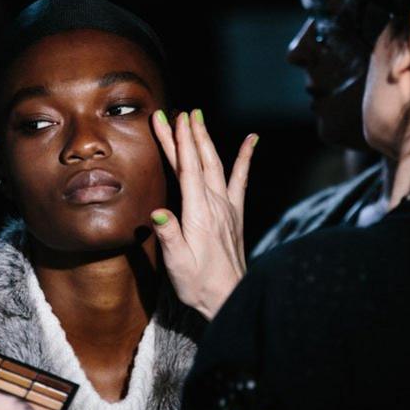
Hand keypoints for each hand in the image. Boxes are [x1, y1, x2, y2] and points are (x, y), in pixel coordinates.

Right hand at [149, 109, 257, 319]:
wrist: (230, 297)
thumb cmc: (199, 283)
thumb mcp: (178, 263)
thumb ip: (169, 235)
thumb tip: (158, 212)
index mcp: (199, 214)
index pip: (188, 170)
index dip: (180, 142)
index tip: (172, 119)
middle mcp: (216, 206)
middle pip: (200, 161)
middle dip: (188, 134)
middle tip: (178, 111)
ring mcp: (228, 208)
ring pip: (217, 165)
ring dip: (206, 140)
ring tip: (198, 118)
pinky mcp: (235, 214)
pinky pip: (240, 179)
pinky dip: (245, 158)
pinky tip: (251, 140)